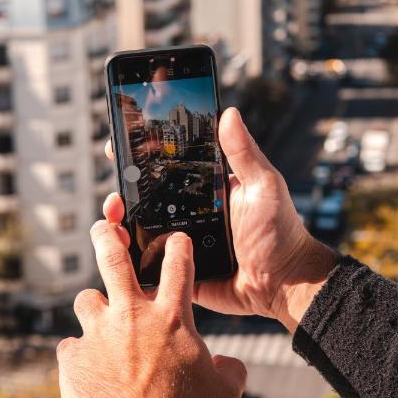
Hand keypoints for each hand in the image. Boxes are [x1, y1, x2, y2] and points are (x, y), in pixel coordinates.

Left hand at [56, 223, 246, 397]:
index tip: (177, 239)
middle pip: (114, 258)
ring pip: (86, 298)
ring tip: (100, 318)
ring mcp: (98, 332)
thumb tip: (228, 364)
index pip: (178, 265)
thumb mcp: (224, 395)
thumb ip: (231, 371)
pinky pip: (72, 344)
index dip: (179, 246)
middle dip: (108, 236)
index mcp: (171, 318)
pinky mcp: (73, 355)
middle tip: (103, 225)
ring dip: (94, 305)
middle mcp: (132, 315)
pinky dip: (80, 352)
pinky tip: (88, 367)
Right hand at [103, 107, 336, 331]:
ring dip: (120, 219)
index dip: (143, 152)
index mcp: (206, 189)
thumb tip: (228, 112)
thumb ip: (244, 153)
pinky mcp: (177, 272)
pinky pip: (147, 265)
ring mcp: (180, 242)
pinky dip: (129, 256)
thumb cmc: (281, 232)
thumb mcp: (264, 186)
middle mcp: (190, 212)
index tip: (123, 138)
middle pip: (146, 195)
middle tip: (115, 182)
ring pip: (140, 228)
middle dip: (123, 185)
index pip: (169, 165)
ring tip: (113, 212)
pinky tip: (117, 246)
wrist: (285, 285)